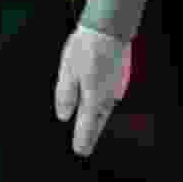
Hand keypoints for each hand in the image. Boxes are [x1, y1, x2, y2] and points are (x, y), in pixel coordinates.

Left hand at [54, 25, 130, 156]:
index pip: (87, 125)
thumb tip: (63, 115)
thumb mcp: (67, 72)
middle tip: (84, 149)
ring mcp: (116, 89)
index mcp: (94, 97)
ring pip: (105, 110)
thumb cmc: (86, 48)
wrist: (109, 30)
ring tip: (89, 131)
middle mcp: (109, 97)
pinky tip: (97, 106)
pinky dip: (102, 105)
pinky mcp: (120, 80)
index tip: (79, 151)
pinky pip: (109, 98)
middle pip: (98, 121)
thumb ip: (65, 95)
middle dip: (91, 135)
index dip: (83, 139)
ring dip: (97, 120)